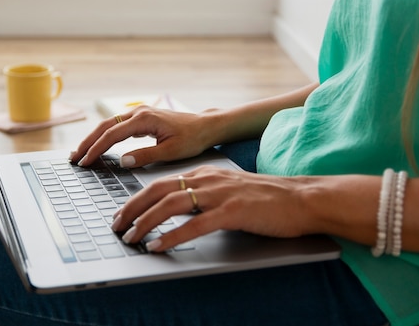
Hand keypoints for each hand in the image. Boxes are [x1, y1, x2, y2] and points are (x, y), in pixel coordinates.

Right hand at [70, 106, 216, 167]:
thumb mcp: (171, 151)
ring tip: (80, 153)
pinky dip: (104, 135)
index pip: (112, 135)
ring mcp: (139, 114)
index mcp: (145, 120)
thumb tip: (123, 161)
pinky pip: (117, 126)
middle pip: (105, 126)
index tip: (85, 162)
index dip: (96, 149)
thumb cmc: (192, 138)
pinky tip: (98, 145)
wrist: (205, 126)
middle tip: (74, 158)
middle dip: (88, 142)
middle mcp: (139, 113)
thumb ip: (146, 156)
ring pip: (109, 125)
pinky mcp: (141, 118)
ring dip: (93, 138)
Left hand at [111, 165, 309, 251]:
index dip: (138, 198)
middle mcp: (208, 179)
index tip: (123, 212)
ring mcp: (220, 194)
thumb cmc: (267, 198)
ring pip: (171, 204)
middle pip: (159, 190)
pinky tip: (158, 245)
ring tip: (131, 237)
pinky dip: (172, 235)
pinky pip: (195, 224)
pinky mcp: (233, 211)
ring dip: (146, 222)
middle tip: (117, 225)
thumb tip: (178, 210)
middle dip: (132, 208)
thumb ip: (204, 195)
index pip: (162, 182)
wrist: (302, 198)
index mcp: (205, 173)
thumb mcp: (228, 189)